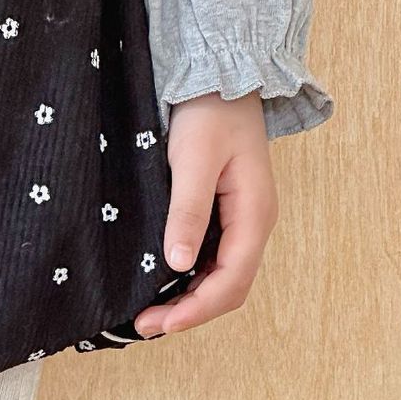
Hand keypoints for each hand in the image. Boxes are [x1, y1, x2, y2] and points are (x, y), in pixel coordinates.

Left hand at [134, 90, 278, 338]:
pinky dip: (190, 280)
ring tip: (151, 313)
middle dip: (190, 312)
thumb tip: (178, 264)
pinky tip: (164, 284)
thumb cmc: (210, 111)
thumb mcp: (193, 159)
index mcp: (255, 215)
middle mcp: (254, 224)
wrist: (221, 74)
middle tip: (146, 325)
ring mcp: (242, 221)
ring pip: (221, 278)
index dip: (197, 309)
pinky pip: (214, 260)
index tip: (162, 324)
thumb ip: (188, 212)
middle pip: (229, 288)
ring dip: (190, 300)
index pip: (231, 281)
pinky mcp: (228, 215)